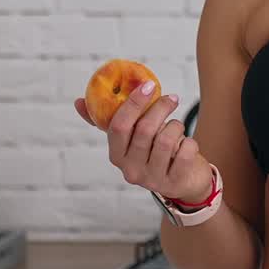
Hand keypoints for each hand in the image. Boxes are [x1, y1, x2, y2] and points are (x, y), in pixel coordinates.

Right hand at [74, 83, 213, 204]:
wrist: (183, 181)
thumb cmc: (154, 151)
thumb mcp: (131, 138)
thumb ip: (109, 121)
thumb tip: (79, 102)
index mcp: (116, 155)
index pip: (119, 126)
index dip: (133, 103)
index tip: (148, 84)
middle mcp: (130, 170)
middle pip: (145, 130)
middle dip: (161, 108)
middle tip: (172, 98)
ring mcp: (152, 179)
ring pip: (167, 139)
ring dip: (176, 126)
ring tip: (177, 127)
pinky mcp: (174, 183)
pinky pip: (186, 151)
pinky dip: (190, 142)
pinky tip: (186, 144)